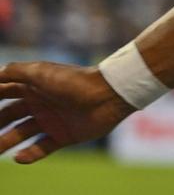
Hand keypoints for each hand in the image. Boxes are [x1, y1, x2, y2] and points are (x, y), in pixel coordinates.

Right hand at [0, 61, 134, 162]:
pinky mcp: (64, 135)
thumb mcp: (40, 72)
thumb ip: (14, 72)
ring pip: (21, 134)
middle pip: (9, 116)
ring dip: (5, 142)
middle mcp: (40, 103)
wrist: (107, 95)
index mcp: (33, 86)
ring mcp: (51, 120)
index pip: (4, 92)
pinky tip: (18, 158)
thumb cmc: (72, 81)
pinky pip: (42, 148)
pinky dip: (30, 154)